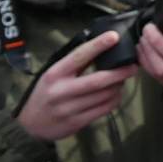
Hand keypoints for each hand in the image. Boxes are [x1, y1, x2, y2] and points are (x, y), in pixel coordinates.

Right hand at [17, 31, 136, 141]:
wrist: (29, 125)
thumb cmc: (45, 93)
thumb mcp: (53, 74)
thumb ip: (73, 64)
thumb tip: (100, 46)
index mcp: (55, 74)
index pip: (79, 56)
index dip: (98, 45)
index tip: (114, 36)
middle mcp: (61, 91)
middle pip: (98, 80)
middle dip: (119, 72)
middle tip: (133, 66)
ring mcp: (69, 109)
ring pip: (104, 96)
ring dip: (118, 87)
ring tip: (123, 80)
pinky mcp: (76, 122)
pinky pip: (103, 110)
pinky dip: (114, 100)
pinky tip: (115, 94)